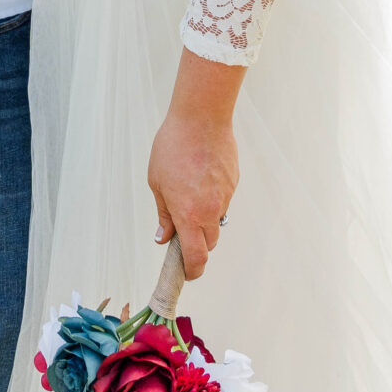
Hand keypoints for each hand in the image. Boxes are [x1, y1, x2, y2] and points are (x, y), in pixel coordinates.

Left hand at [148, 51, 244, 278]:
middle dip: (196, 243)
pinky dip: (212, 198)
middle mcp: (211, 210)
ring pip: (217, 221)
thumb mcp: (157, 183)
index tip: (186, 273)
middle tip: (181, 230)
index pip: (197, 257)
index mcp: (189, 215)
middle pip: (209, 242)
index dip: (193, 271)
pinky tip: (201, 177)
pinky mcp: (234, 182)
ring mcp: (226, 196)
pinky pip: (223, 200)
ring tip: (188, 194)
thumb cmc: (173, 147)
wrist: (201, 118)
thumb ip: (164, 215)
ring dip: (204, 220)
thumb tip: (163, 237)